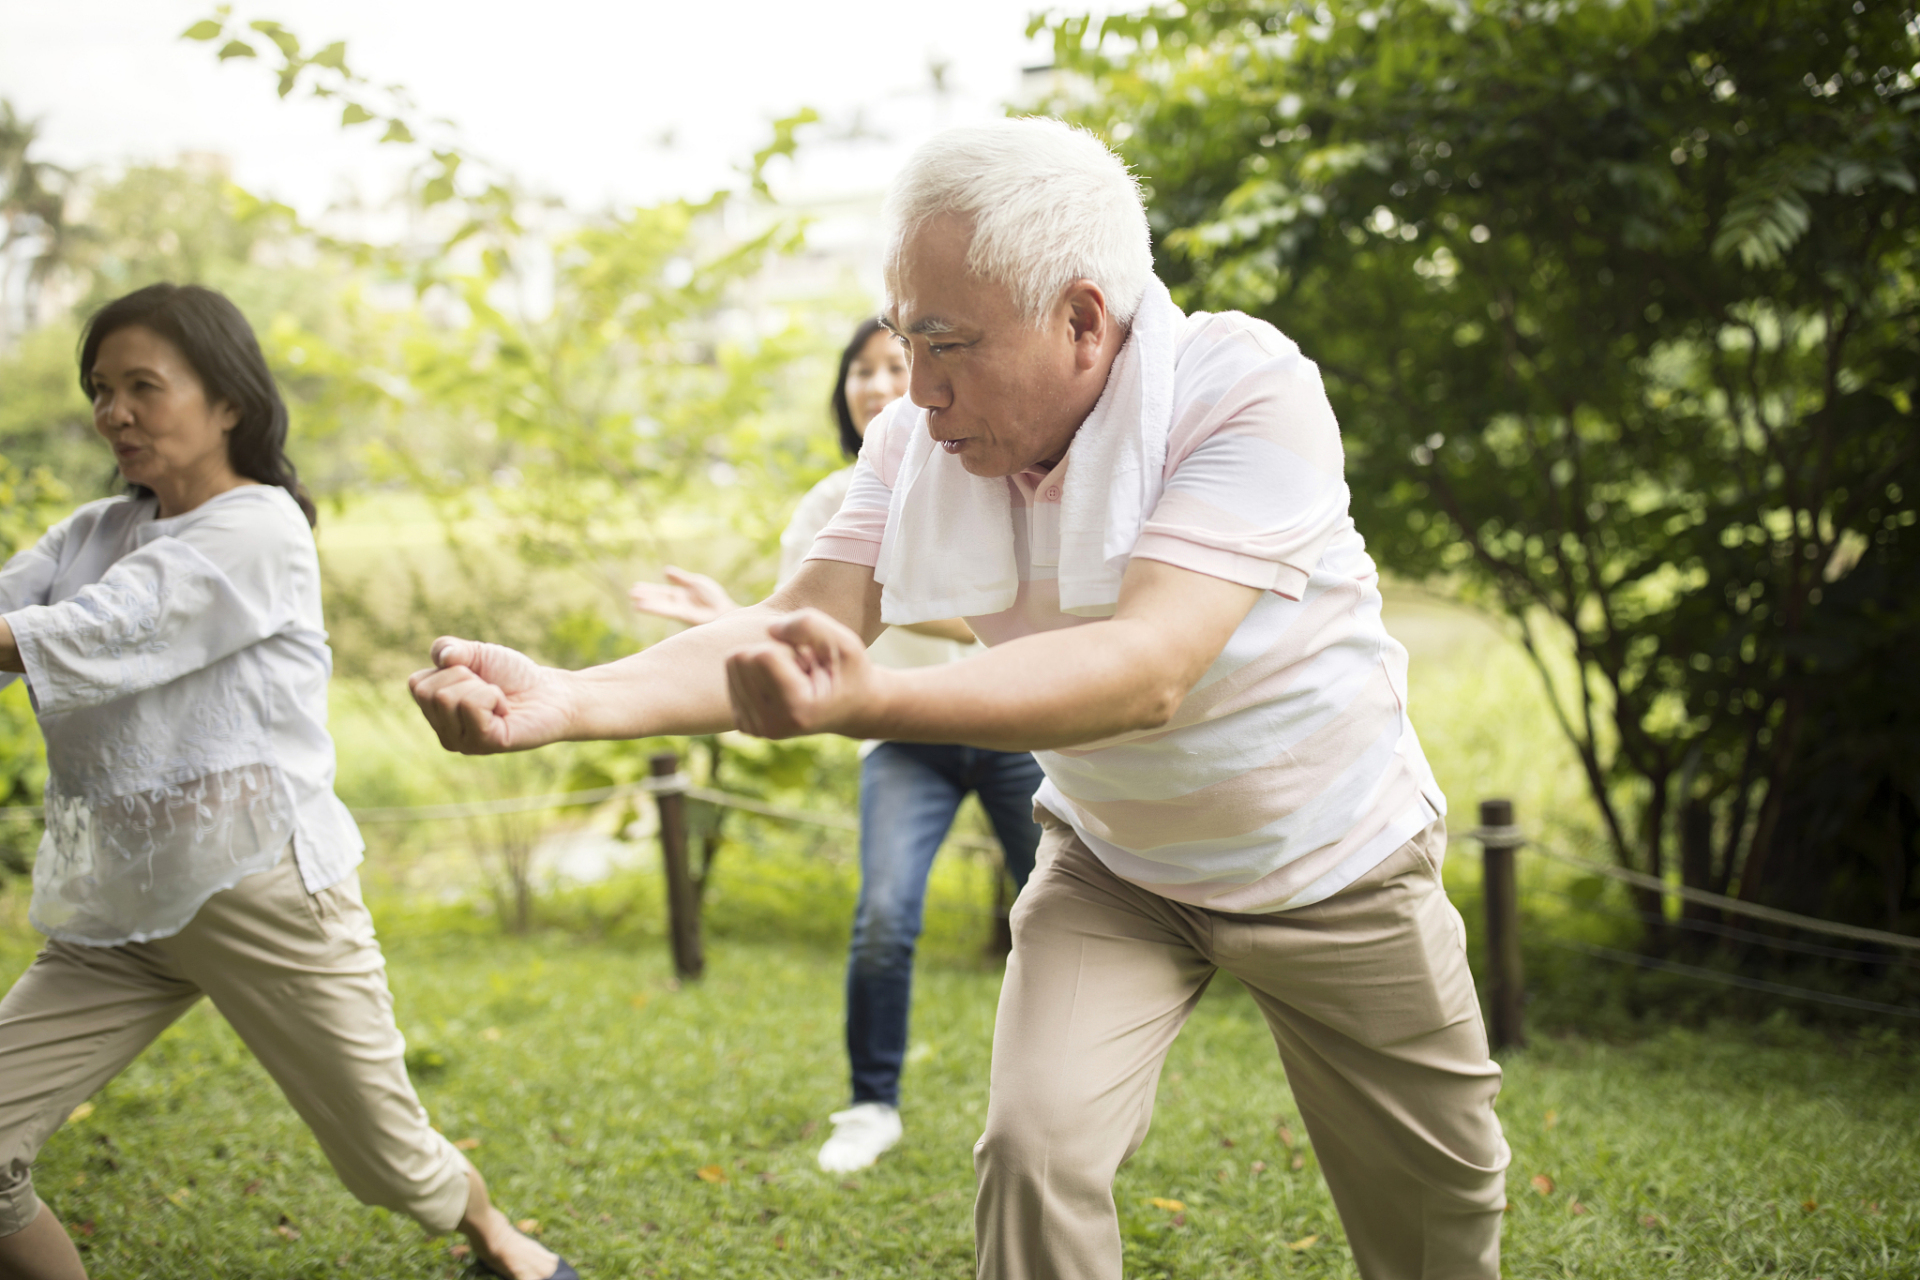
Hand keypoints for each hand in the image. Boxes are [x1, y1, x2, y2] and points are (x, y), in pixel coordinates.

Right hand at [408, 637, 576, 753]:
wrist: (549, 691)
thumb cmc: (512, 675)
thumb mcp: (476, 653)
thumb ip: (450, 649)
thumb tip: (442, 657)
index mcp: (435, 711)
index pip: (417, 684)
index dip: (450, 670)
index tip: (475, 677)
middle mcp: (443, 731)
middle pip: (430, 692)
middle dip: (465, 678)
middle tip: (489, 689)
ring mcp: (462, 742)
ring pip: (446, 698)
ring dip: (480, 688)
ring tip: (498, 700)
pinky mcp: (483, 744)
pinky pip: (471, 706)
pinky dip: (493, 697)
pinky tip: (505, 711)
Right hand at [629, 566, 735, 626]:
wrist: (725, 608)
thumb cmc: (713, 597)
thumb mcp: (695, 583)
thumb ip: (680, 579)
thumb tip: (665, 571)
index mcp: (679, 594)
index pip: (661, 592)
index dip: (649, 590)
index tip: (635, 587)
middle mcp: (678, 603)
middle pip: (658, 599)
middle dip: (646, 596)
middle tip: (631, 593)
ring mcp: (681, 610)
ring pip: (662, 607)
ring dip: (649, 605)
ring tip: (635, 603)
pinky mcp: (685, 615)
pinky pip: (669, 611)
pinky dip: (659, 609)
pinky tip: (653, 607)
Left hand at [724, 609, 882, 739]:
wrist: (851, 709)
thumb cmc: (848, 672)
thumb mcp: (844, 643)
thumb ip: (810, 625)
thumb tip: (769, 629)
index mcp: (797, 710)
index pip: (762, 655)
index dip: (788, 645)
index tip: (810, 662)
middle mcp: (771, 725)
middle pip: (741, 658)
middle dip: (771, 652)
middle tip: (800, 668)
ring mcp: (755, 728)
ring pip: (733, 665)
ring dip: (763, 662)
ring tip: (791, 676)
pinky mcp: (744, 724)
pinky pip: (731, 676)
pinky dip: (754, 672)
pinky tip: (779, 684)